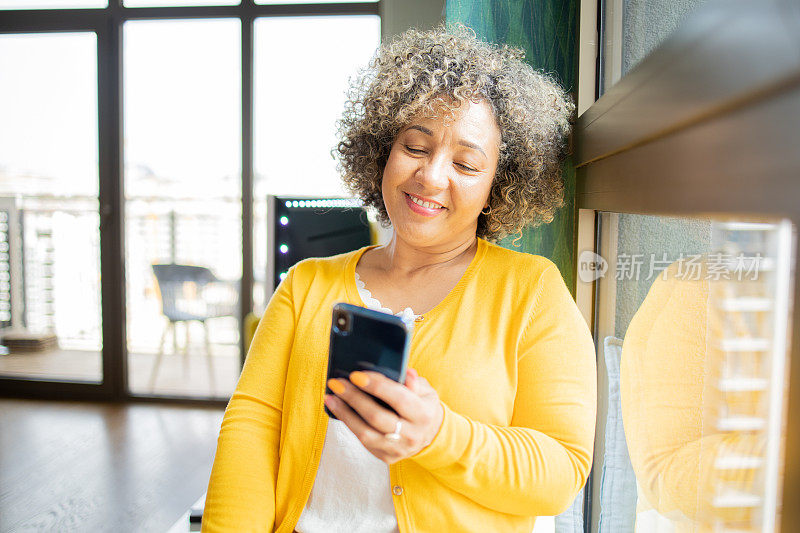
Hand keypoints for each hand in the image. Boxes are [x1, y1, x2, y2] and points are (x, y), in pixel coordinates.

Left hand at [324, 367, 443, 463]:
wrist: (430, 434)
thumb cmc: (423, 405)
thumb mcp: (425, 390)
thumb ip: (414, 382)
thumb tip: (405, 372)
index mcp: (424, 415)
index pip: (399, 398)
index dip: (376, 386)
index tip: (356, 375)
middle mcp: (412, 435)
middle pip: (377, 417)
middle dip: (354, 398)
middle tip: (337, 383)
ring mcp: (398, 449)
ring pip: (365, 433)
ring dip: (345, 414)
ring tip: (331, 397)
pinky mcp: (386, 457)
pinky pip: (363, 441)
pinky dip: (349, 424)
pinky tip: (339, 410)